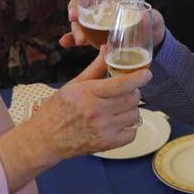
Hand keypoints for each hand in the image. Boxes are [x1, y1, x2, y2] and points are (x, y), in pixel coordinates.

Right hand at [26, 54, 149, 157]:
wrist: (46, 139)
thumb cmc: (58, 109)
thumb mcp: (74, 85)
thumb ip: (95, 68)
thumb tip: (107, 48)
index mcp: (88, 94)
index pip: (121, 84)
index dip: (138, 78)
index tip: (147, 74)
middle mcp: (97, 112)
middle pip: (132, 98)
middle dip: (133, 92)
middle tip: (125, 91)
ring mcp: (103, 130)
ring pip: (134, 114)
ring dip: (131, 108)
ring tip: (119, 107)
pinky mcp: (107, 144)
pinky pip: (131, 133)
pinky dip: (129, 127)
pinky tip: (119, 122)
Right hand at [59, 0, 166, 49]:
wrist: (151, 45)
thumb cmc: (153, 26)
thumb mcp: (155, 20)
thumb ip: (152, 17)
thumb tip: (144, 14)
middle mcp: (104, 7)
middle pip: (84, 2)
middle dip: (75, 7)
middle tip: (73, 18)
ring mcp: (98, 22)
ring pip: (80, 20)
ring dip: (75, 28)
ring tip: (79, 40)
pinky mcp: (95, 37)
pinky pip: (80, 36)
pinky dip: (71, 39)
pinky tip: (64, 43)